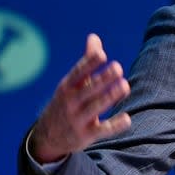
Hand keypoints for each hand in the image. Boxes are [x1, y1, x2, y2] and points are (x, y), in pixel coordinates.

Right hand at [30, 33, 131, 162]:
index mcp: (67, 87)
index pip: (78, 73)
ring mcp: (78, 120)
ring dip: (110, 97)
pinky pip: (102, 130)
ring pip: (96, 108)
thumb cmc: (67, 102)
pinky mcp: (86, 136)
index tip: (102, 54)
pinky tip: (127, 118)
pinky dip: (114, 125)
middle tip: (118, 68)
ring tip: (125, 85)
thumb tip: (94, 36)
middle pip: (88, 90)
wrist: (47, 137)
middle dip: (102, 79)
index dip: (89, 64)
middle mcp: (71, 102)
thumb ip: (86, 61)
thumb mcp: (71, 83)